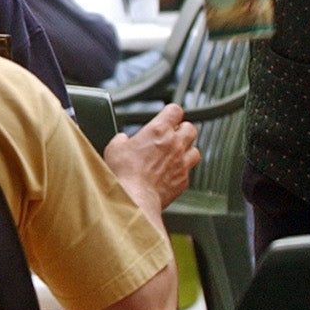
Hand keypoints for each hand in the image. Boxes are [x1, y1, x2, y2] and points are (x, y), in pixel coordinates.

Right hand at [102, 103, 200, 218]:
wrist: (134, 199)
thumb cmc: (124, 174)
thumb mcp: (114, 149)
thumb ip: (121, 140)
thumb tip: (123, 140)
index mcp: (158, 130)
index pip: (175, 111)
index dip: (171, 113)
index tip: (167, 116)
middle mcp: (174, 144)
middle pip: (190, 128)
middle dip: (183, 130)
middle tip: (174, 135)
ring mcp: (182, 163)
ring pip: (195, 150)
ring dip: (187, 150)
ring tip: (177, 154)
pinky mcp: (183, 180)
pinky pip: (189, 171)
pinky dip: (182, 171)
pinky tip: (172, 174)